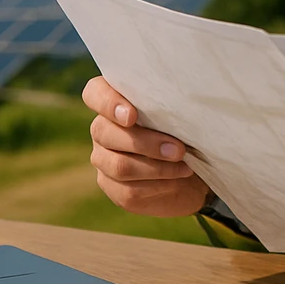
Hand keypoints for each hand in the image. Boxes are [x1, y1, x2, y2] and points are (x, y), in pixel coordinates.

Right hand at [82, 75, 208, 216]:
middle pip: (105, 133)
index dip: (108, 103)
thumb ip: (171, 107)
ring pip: (119, 165)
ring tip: (184, 167)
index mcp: (114, 101)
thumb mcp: (181, 115)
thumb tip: (182, 108)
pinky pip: (128, 190)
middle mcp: (102, 128)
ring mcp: (103, 158)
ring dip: (157, 168)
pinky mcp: (111, 185)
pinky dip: (158, 185)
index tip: (132, 116)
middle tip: (179, 150)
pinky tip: (176, 181)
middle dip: (147, 143)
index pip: (94, 94)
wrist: (190, 168)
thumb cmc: (185, 131)